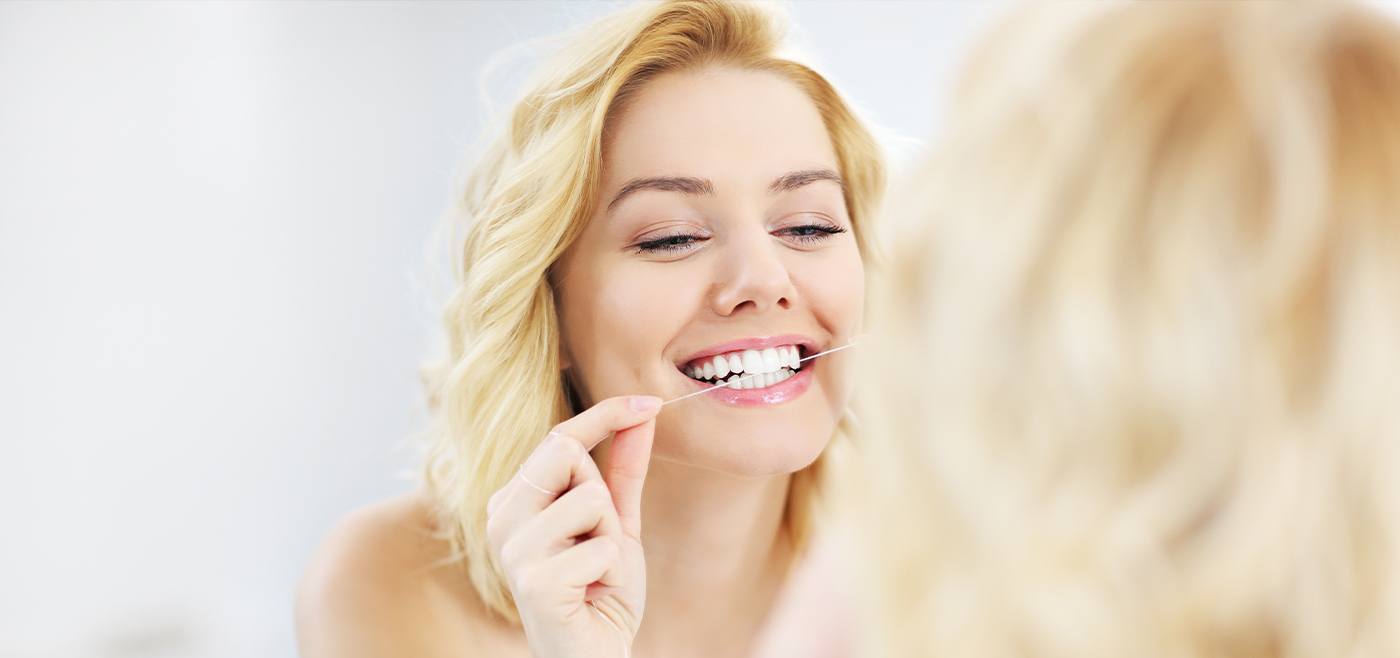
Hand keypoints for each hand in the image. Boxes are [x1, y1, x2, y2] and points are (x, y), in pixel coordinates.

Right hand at [486, 395, 661, 657]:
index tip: (651, 401)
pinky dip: (612, 571)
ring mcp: (513, 550)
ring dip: (611, 537)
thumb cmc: (600, 592)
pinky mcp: (533, 582)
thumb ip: (623, 470)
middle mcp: (502, 518)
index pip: (558, 436)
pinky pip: (600, 547)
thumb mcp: (617, 522)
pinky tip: (592, 594)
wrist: (594, 655)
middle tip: (603, 537)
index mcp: (515, 499)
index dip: (605, 414)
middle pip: (563, 451)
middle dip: (602, 490)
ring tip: (595, 570)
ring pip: (589, 499)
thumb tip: (643, 412)